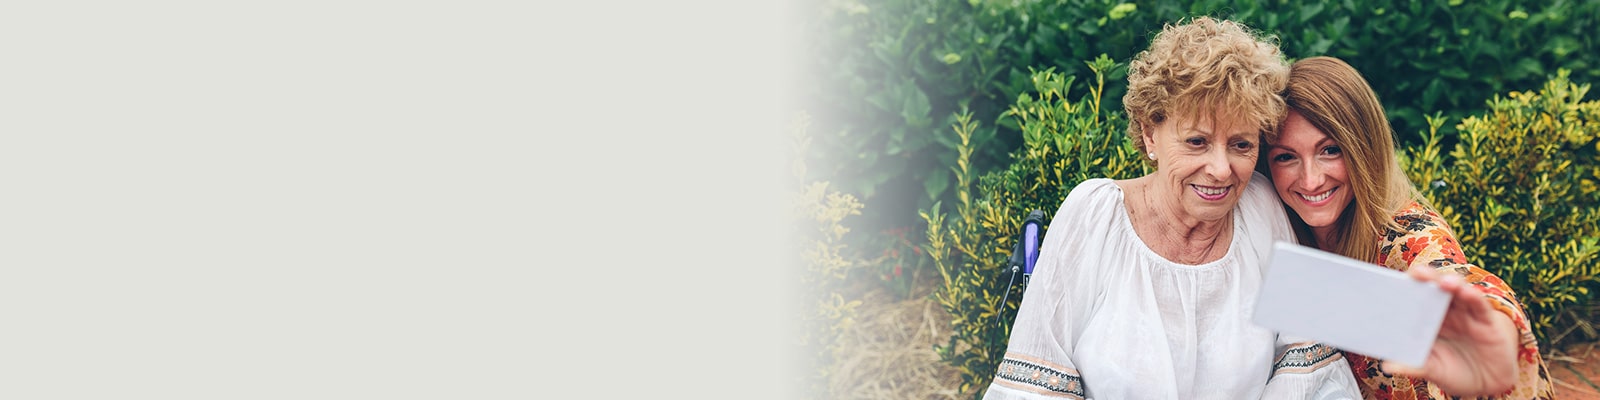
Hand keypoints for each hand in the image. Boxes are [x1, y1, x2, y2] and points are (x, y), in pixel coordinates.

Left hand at [1379, 265, 1518, 395]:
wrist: (1487, 385)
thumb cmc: (1454, 372)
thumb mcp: (1432, 370)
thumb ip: (1413, 366)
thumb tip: (1387, 366)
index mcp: (1427, 320)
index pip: (1414, 297)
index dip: (1404, 288)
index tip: (1390, 283)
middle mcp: (1446, 311)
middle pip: (1434, 287)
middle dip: (1426, 277)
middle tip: (1415, 274)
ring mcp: (1466, 313)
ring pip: (1458, 290)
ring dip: (1450, 283)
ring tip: (1442, 282)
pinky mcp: (1487, 321)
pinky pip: (1480, 305)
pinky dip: (1473, 296)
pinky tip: (1466, 293)